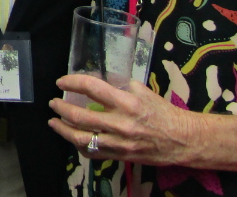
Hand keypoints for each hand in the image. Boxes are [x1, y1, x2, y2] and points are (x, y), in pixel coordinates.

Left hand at [49, 74, 196, 165]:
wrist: (182, 140)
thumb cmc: (163, 112)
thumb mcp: (142, 90)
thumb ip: (119, 85)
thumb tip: (96, 80)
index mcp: (126, 102)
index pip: (91, 88)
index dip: (72, 82)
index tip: (62, 82)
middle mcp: (120, 123)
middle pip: (80, 116)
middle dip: (61, 108)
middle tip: (54, 103)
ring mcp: (119, 143)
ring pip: (81, 138)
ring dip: (63, 130)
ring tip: (55, 122)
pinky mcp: (120, 156)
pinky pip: (93, 153)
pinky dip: (79, 145)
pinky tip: (73, 138)